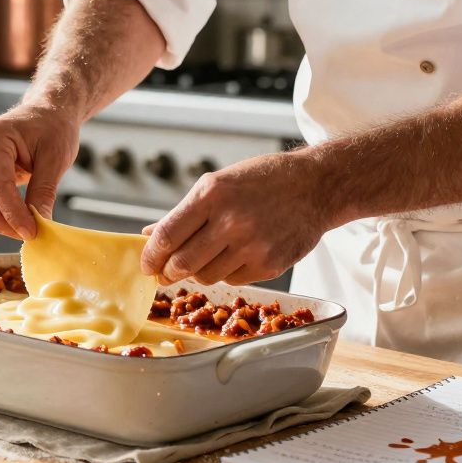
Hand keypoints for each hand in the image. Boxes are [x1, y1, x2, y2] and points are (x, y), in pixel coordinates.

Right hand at [0, 104, 79, 239]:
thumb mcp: (56, 158)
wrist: (46, 113)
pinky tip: (17, 216)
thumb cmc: (52, 128)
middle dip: (3, 223)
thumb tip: (40, 223)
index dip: (13, 215)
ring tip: (26, 226)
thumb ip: (44, 191)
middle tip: (30, 234)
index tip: (32, 233)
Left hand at [141, 152, 331, 285]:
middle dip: (169, 272)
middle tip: (167, 272)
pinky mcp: (269, 265)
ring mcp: (252, 246)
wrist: (315, 187)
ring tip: (209, 256)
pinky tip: (237, 255)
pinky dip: (227, 273)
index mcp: (211, 195)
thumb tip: (147, 235)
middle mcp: (231, 222)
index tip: (146, 264)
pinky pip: (233, 281)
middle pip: (182, 264)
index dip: (151, 256)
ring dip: (199, 272)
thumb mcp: (218, 184)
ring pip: (206, 276)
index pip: (167, 236)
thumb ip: (183, 213)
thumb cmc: (261, 181)